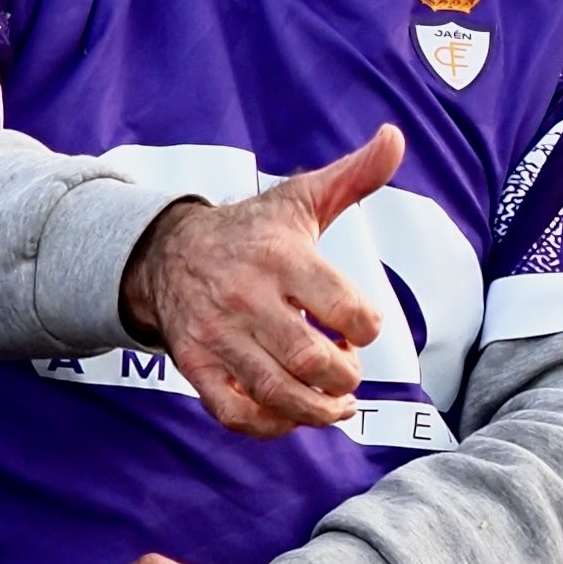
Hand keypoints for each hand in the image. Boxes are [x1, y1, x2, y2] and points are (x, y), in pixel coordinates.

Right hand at [118, 126, 404, 436]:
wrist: (167, 251)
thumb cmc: (251, 229)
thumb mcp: (301, 198)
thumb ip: (355, 177)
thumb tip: (395, 138)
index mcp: (284, 257)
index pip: (346, 309)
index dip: (368, 327)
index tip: (362, 326)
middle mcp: (249, 297)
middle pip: (313, 359)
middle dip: (345, 376)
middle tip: (348, 369)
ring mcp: (219, 335)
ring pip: (277, 392)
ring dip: (317, 410)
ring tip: (335, 405)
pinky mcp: (196, 364)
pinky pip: (233, 413)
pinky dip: (269, 426)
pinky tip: (290, 415)